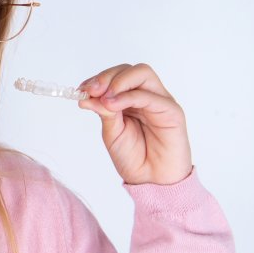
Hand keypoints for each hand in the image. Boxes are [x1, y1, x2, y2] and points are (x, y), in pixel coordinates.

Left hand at [77, 63, 192, 184]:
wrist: (152, 182)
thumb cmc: (134, 157)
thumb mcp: (112, 132)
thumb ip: (103, 112)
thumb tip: (85, 96)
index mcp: (131, 99)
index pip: (116, 76)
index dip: (98, 79)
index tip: (81, 89)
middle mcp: (147, 96)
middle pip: (129, 70)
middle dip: (106, 76)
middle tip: (90, 90)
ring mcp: (160, 101)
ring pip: (142, 73)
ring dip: (118, 81)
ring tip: (102, 96)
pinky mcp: (172, 111)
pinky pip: (150, 96)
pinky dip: (128, 96)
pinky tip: (112, 104)